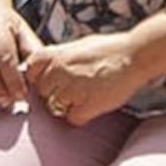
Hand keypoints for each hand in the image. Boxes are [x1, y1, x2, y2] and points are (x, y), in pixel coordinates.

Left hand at [20, 30, 162, 126]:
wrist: (134, 57)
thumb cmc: (110, 50)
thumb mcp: (77, 46)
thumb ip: (58, 59)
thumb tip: (47, 69)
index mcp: (54, 55)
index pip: (30, 72)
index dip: (41, 79)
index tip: (53, 80)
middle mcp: (57, 72)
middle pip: (43, 93)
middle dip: (56, 94)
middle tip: (76, 89)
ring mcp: (70, 90)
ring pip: (55, 108)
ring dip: (68, 105)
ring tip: (87, 95)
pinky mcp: (84, 106)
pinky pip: (72, 119)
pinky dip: (82, 116)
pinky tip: (93, 104)